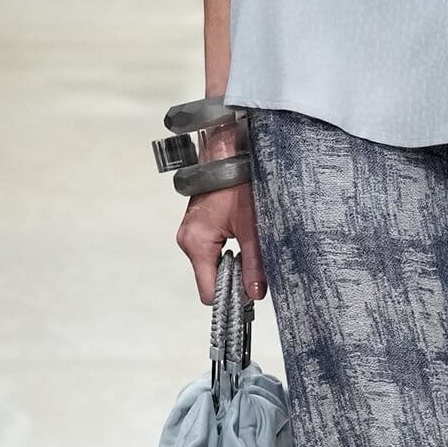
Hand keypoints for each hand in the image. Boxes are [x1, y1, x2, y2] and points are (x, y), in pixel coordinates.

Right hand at [175, 122, 266, 303]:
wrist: (230, 149)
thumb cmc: (238, 179)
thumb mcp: (253, 226)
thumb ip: (254, 264)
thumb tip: (255, 295)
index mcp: (196, 242)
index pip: (207, 292)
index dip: (229, 297)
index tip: (250, 296)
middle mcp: (188, 239)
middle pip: (210, 279)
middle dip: (234, 279)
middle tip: (259, 270)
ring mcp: (191, 231)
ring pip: (213, 264)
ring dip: (233, 263)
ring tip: (253, 247)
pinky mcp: (199, 225)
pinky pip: (213, 250)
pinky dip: (229, 251)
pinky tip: (245, 238)